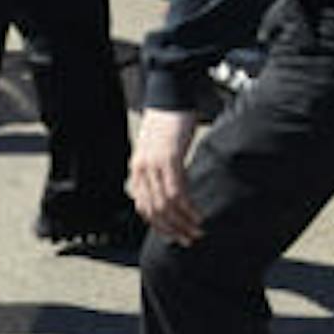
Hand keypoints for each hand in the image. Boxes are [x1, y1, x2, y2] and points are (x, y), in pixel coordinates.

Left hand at [128, 109, 202, 242]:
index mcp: (136, 170)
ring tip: (197, 231)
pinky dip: (188, 208)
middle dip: (172, 230)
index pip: (143, 208)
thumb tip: (172, 191)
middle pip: (154, 211)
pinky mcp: (169, 159)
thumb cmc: (167, 121)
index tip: (175, 236)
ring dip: (183, 223)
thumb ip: (159, 170)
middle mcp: (141, 171)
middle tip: (189, 239)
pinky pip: (177, 193)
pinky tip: (198, 215)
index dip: (159, 226)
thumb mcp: (158, 149)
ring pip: (166, 206)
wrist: (169, 95)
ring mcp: (154, 166)